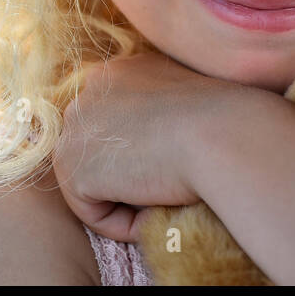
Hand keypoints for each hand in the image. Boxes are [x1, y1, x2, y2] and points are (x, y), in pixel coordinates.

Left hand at [52, 49, 232, 242]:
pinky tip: (154, 210)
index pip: (114, 124)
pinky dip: (122, 224)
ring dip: (126, 199)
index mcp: (118, 71)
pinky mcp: (72, 165)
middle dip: (126, 175)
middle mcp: (89, 90)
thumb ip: (157, 111)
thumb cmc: (222, 120)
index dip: (140, 153)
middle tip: (166, 187)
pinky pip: (93, 212)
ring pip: (94, 182)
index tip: (170, 167)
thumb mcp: (185, 99)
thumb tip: (152, 148)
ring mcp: (75, 126)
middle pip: (98, 151)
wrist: (220, 132)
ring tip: (165, 199)